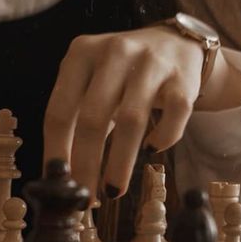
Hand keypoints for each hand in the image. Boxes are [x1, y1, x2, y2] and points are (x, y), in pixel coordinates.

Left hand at [43, 25, 240, 200]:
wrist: (174, 43)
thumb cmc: (120, 75)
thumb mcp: (89, 86)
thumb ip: (73, 122)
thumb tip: (62, 177)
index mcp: (80, 54)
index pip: (58, 111)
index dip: (57, 152)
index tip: (58, 184)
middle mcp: (114, 52)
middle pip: (92, 118)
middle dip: (86, 164)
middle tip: (85, 197)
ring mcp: (151, 62)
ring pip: (131, 121)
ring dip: (119, 163)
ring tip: (113, 190)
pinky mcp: (183, 77)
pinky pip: (173, 116)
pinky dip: (162, 138)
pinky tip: (152, 149)